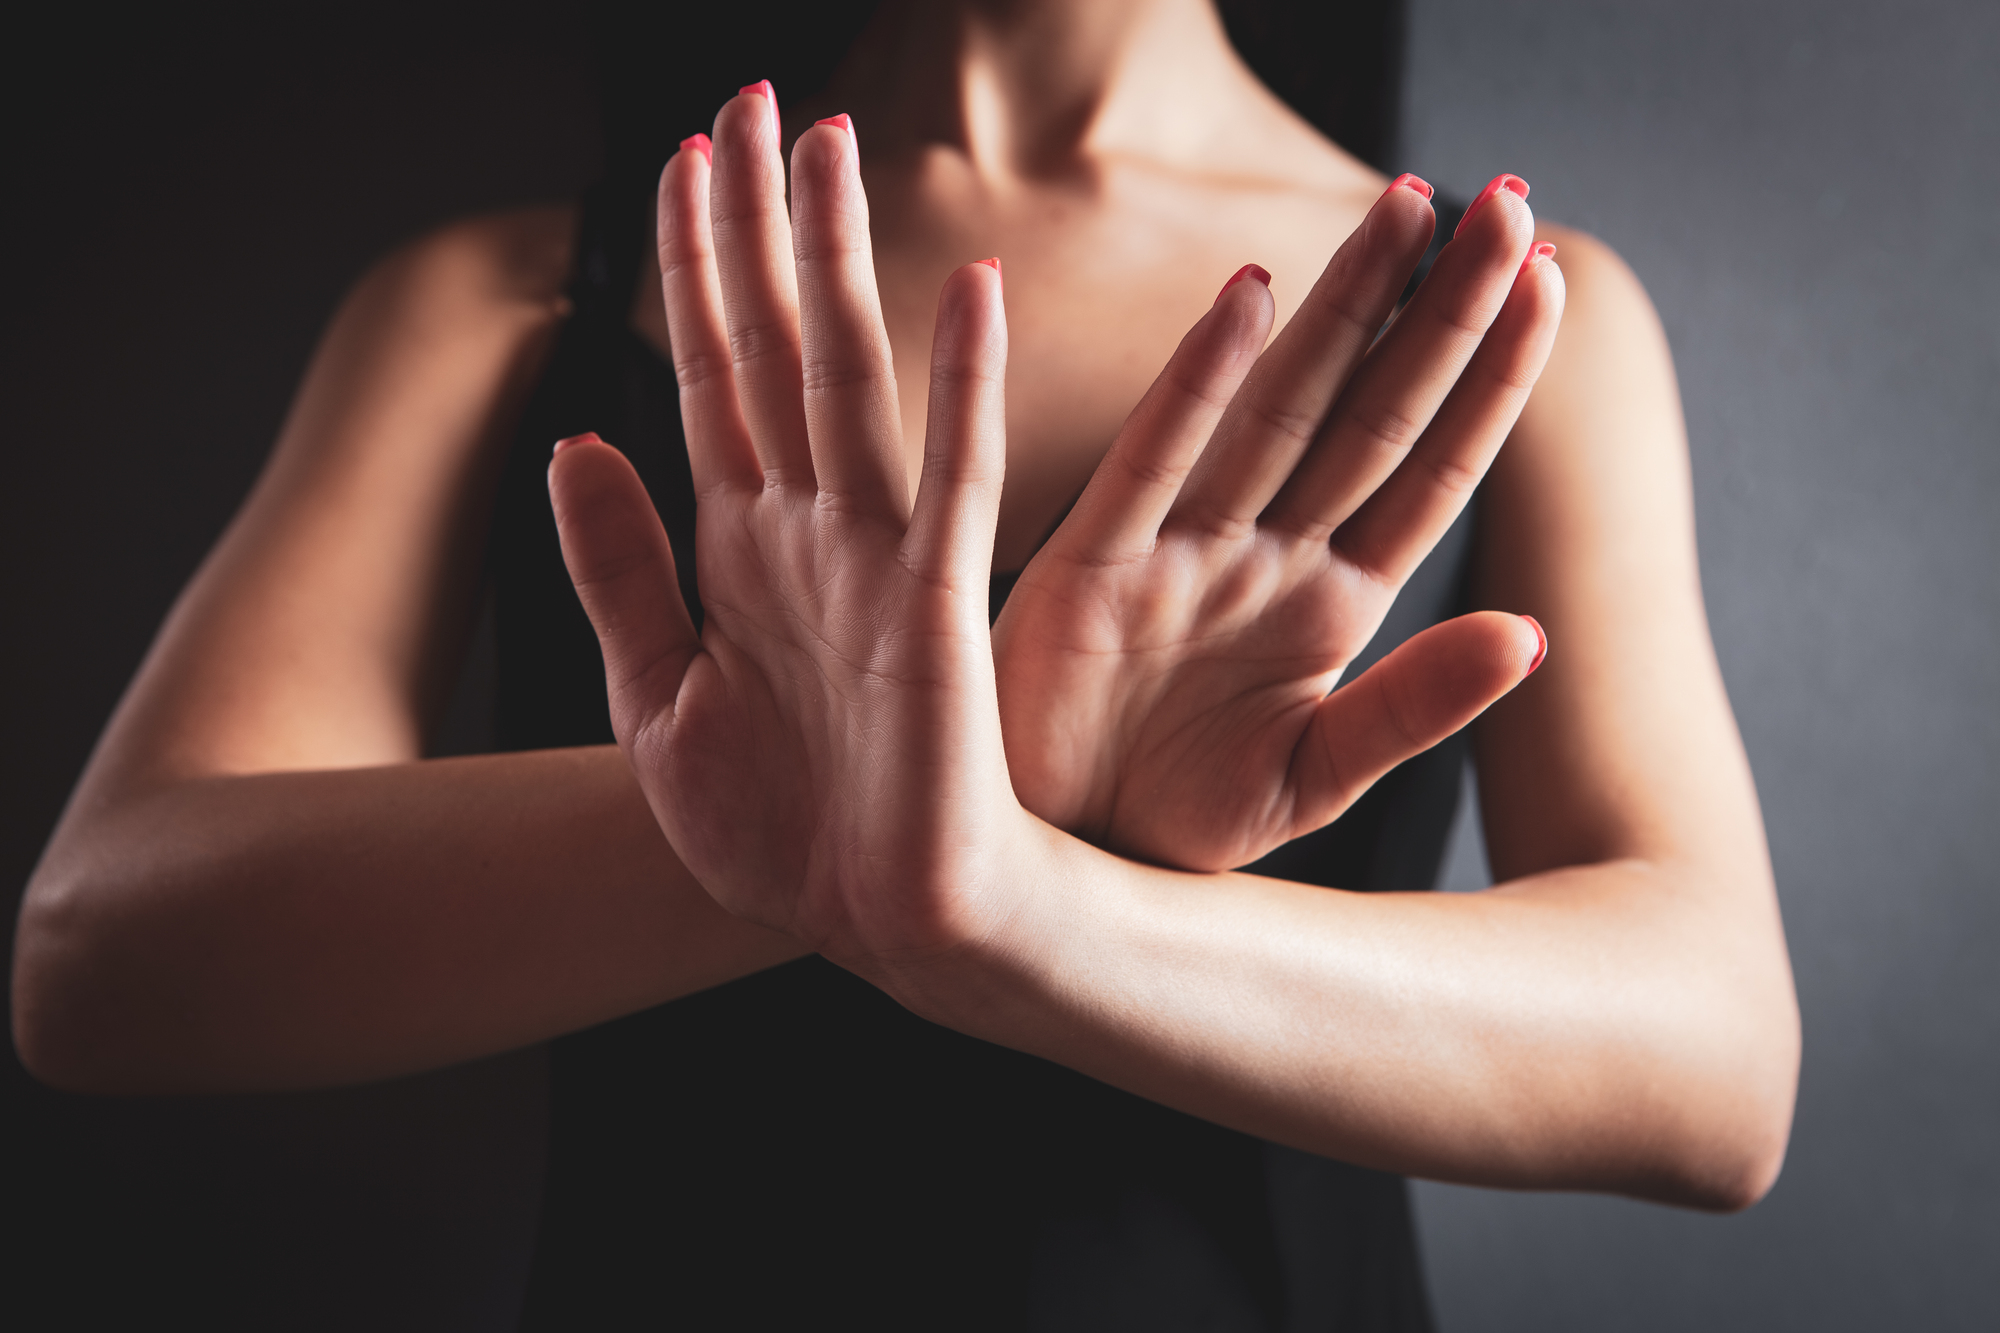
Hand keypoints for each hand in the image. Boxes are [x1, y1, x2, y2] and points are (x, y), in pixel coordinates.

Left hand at [547, 92, 1022, 971]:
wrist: (874, 926)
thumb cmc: (781, 830)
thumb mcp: (654, 699)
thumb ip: (617, 568)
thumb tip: (572, 437)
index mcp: (741, 547)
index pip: (708, 373)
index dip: (690, 268)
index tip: (680, 162)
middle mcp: (809, 530)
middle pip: (772, 344)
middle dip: (755, 223)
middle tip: (751, 101)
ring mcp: (876, 560)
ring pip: (850, 381)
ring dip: (836, 263)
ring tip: (824, 148)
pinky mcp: (937, 612)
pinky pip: (953, 483)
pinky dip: (962, 393)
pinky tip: (969, 297)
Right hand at [993, 174, 1564, 870]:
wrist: (1055, 868)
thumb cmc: (1175, 824)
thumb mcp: (1311, 779)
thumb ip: (1413, 707)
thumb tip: (1532, 634)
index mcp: (1333, 603)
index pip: (1433, 470)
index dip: (1491, 380)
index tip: (1551, 281)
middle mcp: (1267, 556)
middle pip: (1369, 411)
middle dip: (1437, 307)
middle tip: (1506, 201)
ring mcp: (1182, 553)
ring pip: (1279, 410)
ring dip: (1344, 308)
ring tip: (1407, 207)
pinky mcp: (1090, 566)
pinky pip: (1151, 461)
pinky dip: (1196, 383)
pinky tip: (1251, 296)